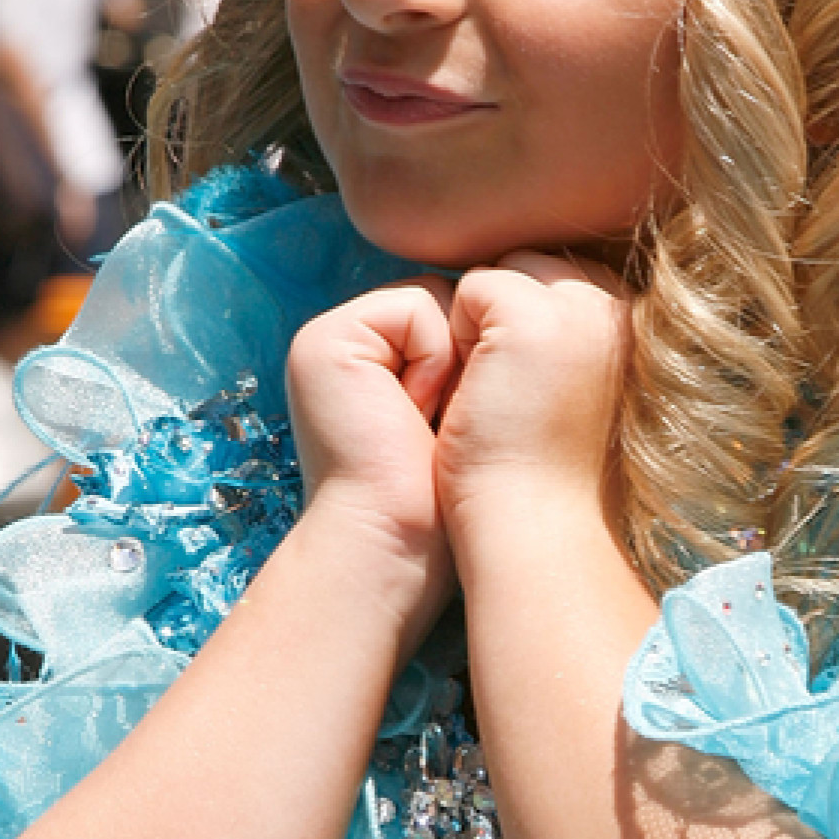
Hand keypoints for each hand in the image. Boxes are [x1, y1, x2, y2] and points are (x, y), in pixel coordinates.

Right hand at [285, 282, 458, 650]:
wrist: (398, 539)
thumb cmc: (441, 496)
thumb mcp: (463, 412)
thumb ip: (468, 354)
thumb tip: (510, 308)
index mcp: (376, 358)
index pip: (455, 315)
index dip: (480, 364)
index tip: (464, 424)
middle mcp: (351, 342)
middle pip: (448, 303)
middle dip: (468, 359)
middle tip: (448, 422)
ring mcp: (333, 336)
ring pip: (438, 299)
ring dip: (452, 362)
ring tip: (428, 419)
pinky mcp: (328, 340)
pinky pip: (416, 307)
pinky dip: (432, 358)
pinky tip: (414, 409)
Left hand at [436, 254, 628, 565]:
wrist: (539, 527)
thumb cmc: (548, 476)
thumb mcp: (572, 391)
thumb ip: (565, 338)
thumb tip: (524, 292)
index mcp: (636, 327)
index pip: (562, 279)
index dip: (525, 325)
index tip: (525, 391)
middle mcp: (618, 308)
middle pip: (534, 267)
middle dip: (504, 316)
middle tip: (506, 394)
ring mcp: (578, 308)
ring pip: (504, 272)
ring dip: (481, 326)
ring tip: (493, 394)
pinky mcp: (531, 317)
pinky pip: (473, 287)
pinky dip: (456, 336)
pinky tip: (474, 391)